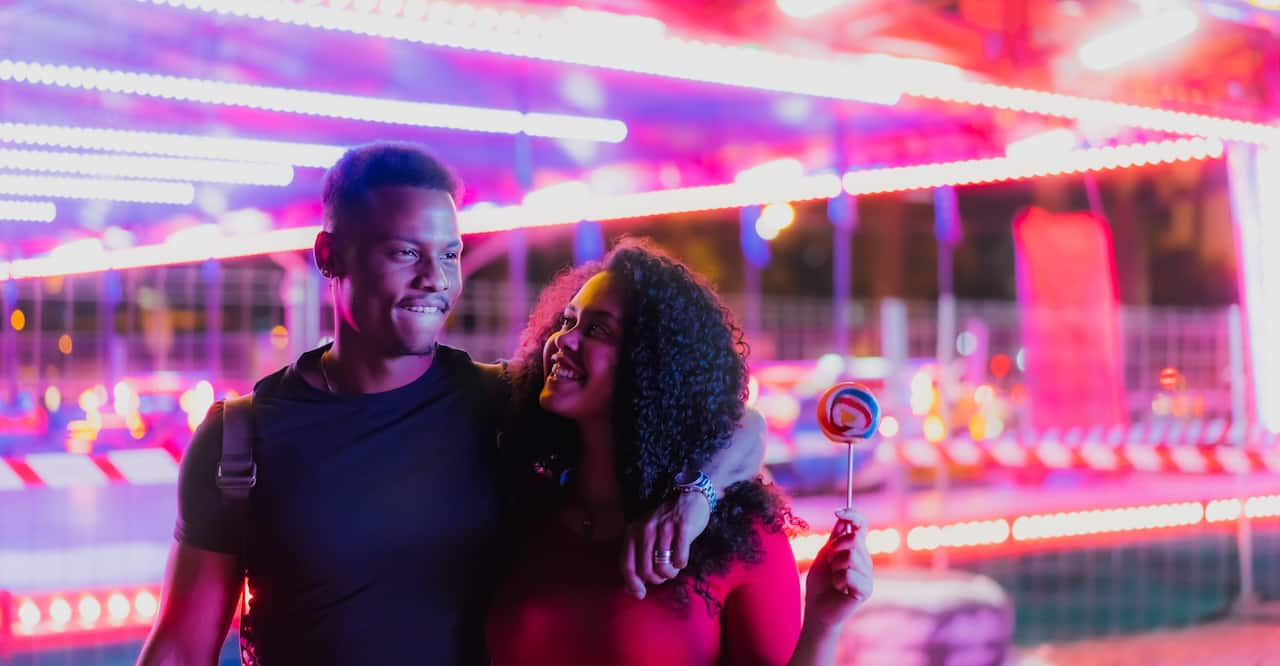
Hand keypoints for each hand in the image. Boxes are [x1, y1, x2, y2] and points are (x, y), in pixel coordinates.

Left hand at [620, 491, 709, 598]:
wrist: (688, 497)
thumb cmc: (665, 523)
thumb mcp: (646, 536)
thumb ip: (636, 560)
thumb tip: (631, 590)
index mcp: (633, 531)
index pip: (626, 565)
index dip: (632, 584)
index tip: (641, 593)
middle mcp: (645, 529)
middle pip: (645, 570)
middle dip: (656, 579)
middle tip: (664, 574)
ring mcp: (664, 528)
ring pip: (662, 567)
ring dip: (670, 573)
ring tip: (673, 567)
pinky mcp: (682, 528)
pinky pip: (680, 559)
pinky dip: (681, 564)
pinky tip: (682, 557)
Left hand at [803, 508, 872, 629]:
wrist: (817, 608)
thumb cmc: (820, 582)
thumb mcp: (824, 555)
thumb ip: (835, 538)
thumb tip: (842, 517)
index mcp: (856, 548)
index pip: (861, 525)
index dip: (852, 515)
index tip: (838, 511)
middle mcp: (865, 559)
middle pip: (853, 539)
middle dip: (834, 549)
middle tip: (830, 563)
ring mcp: (867, 574)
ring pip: (850, 557)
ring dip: (835, 567)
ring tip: (834, 578)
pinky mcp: (866, 590)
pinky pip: (850, 575)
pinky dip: (838, 581)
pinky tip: (839, 589)